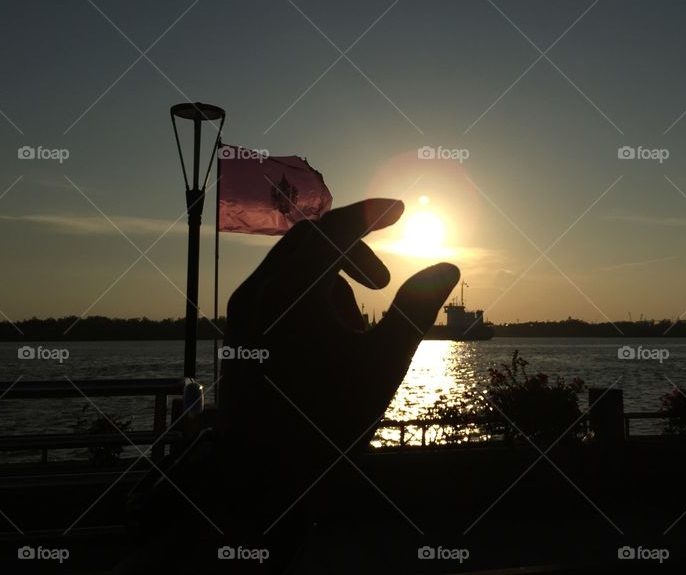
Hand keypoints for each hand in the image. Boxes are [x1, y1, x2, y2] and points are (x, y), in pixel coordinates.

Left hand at [220, 198, 458, 470]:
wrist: (259, 476)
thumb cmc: (326, 420)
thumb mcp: (383, 364)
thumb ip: (416, 309)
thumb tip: (448, 267)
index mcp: (292, 291)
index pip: (334, 228)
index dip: (370, 213)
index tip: (399, 208)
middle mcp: (259, 290)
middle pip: (311, 241)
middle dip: (353, 251)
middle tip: (381, 284)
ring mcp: (241, 311)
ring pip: (292, 268)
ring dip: (330, 280)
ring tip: (353, 333)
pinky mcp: (236, 331)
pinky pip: (275, 291)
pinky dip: (305, 296)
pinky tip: (324, 341)